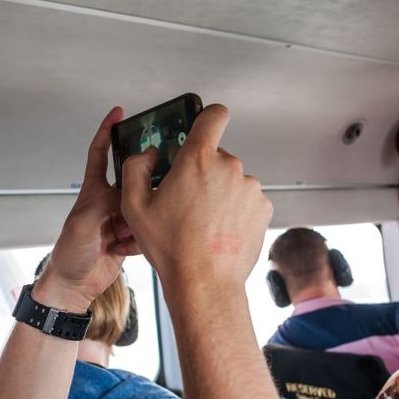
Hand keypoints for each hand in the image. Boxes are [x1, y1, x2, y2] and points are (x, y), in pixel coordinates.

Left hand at [33, 107, 140, 312]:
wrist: (74, 285)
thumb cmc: (70, 252)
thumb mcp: (85, 222)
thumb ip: (107, 203)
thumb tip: (130, 193)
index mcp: (94, 190)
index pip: (100, 152)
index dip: (108, 130)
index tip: (119, 112)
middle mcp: (108, 201)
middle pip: (132, 179)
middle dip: (143, 179)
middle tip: (158, 176)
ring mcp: (119, 219)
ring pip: (143, 206)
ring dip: (143, 217)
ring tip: (132, 231)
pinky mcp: (128, 237)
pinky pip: (145, 230)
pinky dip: (142, 238)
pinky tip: (129, 248)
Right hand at [120, 104, 271, 300]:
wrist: (204, 282)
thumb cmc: (172, 247)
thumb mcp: (134, 206)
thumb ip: (136, 169)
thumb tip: (146, 155)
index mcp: (198, 159)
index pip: (213, 115)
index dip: (207, 118)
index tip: (201, 127)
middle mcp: (229, 167)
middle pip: (216, 157)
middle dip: (203, 173)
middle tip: (186, 201)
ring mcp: (250, 188)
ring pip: (231, 181)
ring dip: (219, 194)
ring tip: (203, 222)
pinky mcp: (263, 208)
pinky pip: (246, 200)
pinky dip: (234, 211)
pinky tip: (219, 231)